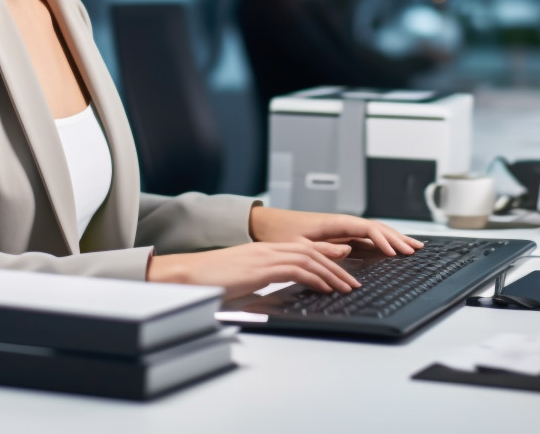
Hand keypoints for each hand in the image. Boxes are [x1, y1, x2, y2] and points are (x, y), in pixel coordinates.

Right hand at [147, 240, 361, 297]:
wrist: (186, 275)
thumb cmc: (207, 281)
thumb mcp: (239, 280)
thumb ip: (257, 281)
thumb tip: (269, 292)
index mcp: (261, 250)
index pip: (301, 248)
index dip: (325, 255)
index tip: (341, 265)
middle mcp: (266, 248)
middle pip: (311, 251)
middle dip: (336, 266)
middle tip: (352, 281)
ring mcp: (263, 256)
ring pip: (308, 259)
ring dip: (331, 273)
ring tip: (346, 287)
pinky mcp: (260, 268)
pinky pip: (296, 270)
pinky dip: (315, 278)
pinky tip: (325, 288)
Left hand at [248, 206, 423, 256]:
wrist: (265, 225)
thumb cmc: (279, 233)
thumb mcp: (298, 245)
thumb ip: (322, 249)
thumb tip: (348, 250)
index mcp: (333, 222)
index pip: (366, 228)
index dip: (383, 239)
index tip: (395, 252)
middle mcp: (340, 223)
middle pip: (376, 228)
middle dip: (397, 238)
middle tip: (416, 249)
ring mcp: (341, 229)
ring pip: (373, 232)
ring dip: (393, 239)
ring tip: (413, 247)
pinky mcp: (339, 237)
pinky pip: (365, 239)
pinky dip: (381, 243)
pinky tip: (392, 249)